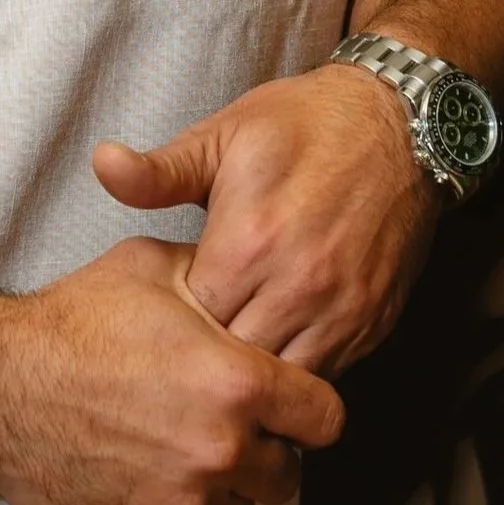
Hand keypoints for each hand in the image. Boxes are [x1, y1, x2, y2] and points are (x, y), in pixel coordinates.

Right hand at [0, 238, 343, 504]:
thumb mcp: (153, 270)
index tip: (287, 405)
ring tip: (177, 449)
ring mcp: (185, 504)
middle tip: (224, 427)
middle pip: (286, 475)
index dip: (308, 409)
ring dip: (220, 489)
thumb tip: (254, 280)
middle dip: (264, 451)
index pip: (325, 419)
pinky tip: (140, 472)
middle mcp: (222, 451)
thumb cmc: (74, 321)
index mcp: (237, 383)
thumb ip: (218, 282)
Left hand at [92, 67, 436, 371]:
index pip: (190, 322)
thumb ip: (161, 170)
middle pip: (234, 363)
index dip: (174, 323)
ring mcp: (341, 309)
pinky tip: (279, 347)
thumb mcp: (225, 134)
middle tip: (195, 344)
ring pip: (283, 382)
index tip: (169, 310)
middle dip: (211, 359)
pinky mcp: (374, 322)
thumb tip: (102, 164)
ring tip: (236, 353)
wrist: (401, 123)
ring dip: (257, 374)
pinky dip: (299, 370)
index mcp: (248, 241)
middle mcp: (297, 284)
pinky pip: (327, 377)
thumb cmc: (306, 124)